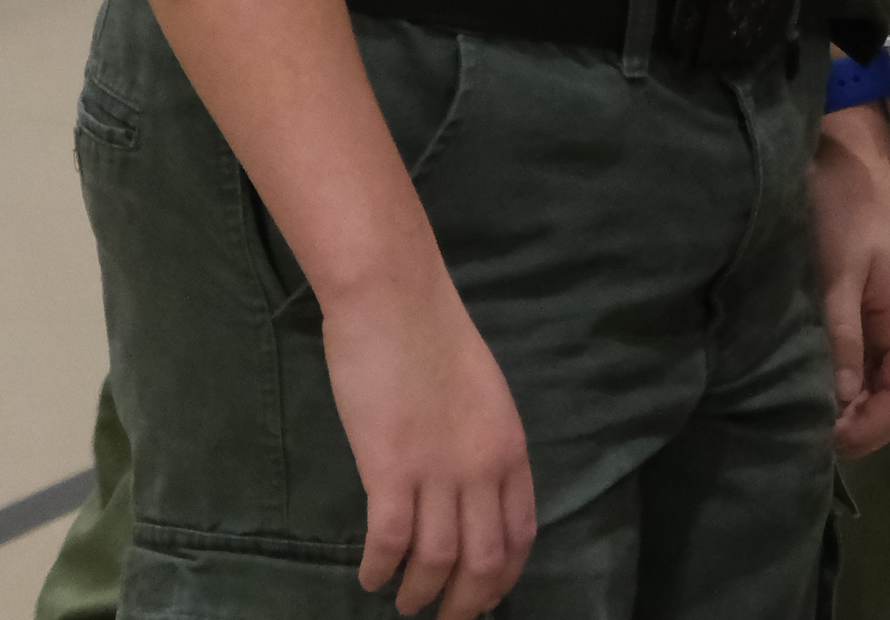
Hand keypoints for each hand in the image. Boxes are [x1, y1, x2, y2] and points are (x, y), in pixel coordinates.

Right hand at [323, 264, 534, 617]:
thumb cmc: (435, 340)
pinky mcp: (391, 470)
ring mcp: (439, 470)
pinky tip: (369, 577)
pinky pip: (391, 543)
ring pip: (438, 562)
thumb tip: (470, 496)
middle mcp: (483, 467)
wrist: (397, 301)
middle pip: (485, 560)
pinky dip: (379, 570)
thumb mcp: (481, 398)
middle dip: (465, 603)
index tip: (483, 596)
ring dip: (420, 595)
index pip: (521, 533)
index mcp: (511, 447)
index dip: (502, 577)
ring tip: (404, 603)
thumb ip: (482, 447)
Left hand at [812, 106, 889, 457]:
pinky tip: (806, 383)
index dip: (868, 431)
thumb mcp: (838, 270)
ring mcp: (886, 320)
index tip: (820, 440)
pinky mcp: (866, 310)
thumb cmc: (846, 207)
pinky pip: (861, 365)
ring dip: (846, 408)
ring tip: (799, 414)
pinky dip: (840, 384)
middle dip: (855, 427)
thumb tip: (840, 403)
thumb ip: (842, 335)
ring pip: (876, 386)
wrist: (847, 153)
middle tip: (802, 433)